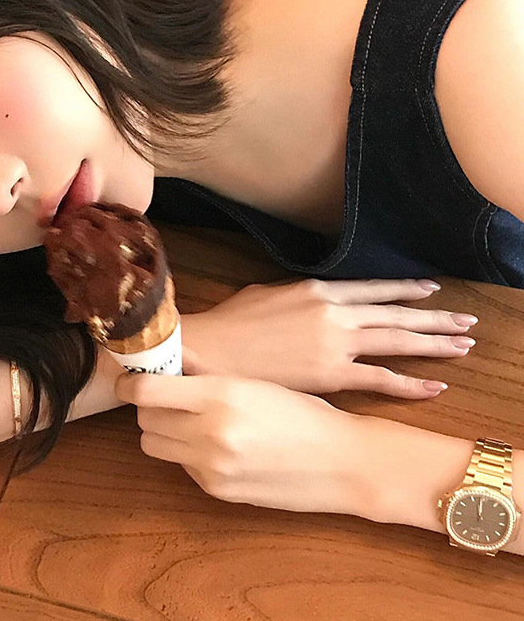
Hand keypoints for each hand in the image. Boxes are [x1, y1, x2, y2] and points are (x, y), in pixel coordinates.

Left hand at [114, 371, 365, 514]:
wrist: (342, 462)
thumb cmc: (303, 412)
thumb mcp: (255, 381)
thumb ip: (207, 372)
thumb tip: (170, 356)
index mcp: (220, 397)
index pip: (146, 392)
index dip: (131, 384)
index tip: (131, 379)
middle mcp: (209, 434)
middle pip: (145, 420)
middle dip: (150, 406)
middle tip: (168, 396)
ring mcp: (210, 468)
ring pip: (154, 445)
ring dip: (162, 431)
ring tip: (189, 419)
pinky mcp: (215, 491)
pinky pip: (181, 466)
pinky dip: (187, 453)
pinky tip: (218, 444)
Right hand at [179, 278, 476, 398]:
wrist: (210, 349)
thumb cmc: (233, 322)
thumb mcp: (268, 293)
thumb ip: (300, 295)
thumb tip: (315, 300)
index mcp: (318, 289)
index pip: (374, 289)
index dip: (405, 290)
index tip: (430, 292)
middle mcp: (335, 312)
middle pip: (396, 315)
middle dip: (434, 318)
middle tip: (465, 321)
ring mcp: (335, 342)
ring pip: (397, 342)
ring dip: (434, 344)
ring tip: (463, 345)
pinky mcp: (331, 374)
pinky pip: (381, 379)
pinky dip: (411, 384)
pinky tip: (434, 386)